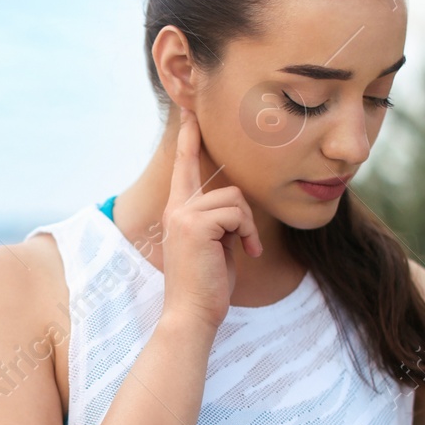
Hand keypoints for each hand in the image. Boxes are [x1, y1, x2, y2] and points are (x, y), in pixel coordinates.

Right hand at [159, 106, 262, 331]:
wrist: (192, 314)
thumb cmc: (207, 286)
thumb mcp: (215, 245)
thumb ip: (219, 220)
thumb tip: (237, 206)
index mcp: (178, 211)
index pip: (184, 165)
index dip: (188, 136)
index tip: (190, 110)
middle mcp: (176, 208)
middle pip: (228, 189)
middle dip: (245, 218)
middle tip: (246, 245)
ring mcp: (183, 214)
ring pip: (235, 200)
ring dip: (248, 228)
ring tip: (243, 250)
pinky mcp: (194, 223)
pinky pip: (237, 213)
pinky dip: (248, 233)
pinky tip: (245, 252)